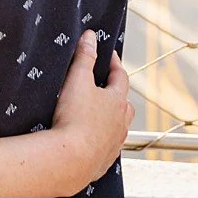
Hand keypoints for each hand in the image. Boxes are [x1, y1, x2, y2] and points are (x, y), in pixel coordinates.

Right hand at [49, 30, 133, 189]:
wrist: (72, 159)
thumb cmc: (75, 119)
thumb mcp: (77, 80)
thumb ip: (84, 57)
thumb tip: (90, 37)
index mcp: (117, 101)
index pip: (121, 77)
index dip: (115, 64)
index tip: (109, 56)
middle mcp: (121, 122)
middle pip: (125, 104)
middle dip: (117, 94)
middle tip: (106, 87)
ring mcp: (115, 143)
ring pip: (120, 126)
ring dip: (112, 118)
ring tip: (99, 115)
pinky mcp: (104, 160)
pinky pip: (108, 146)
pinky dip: (103, 139)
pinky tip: (92, 139)